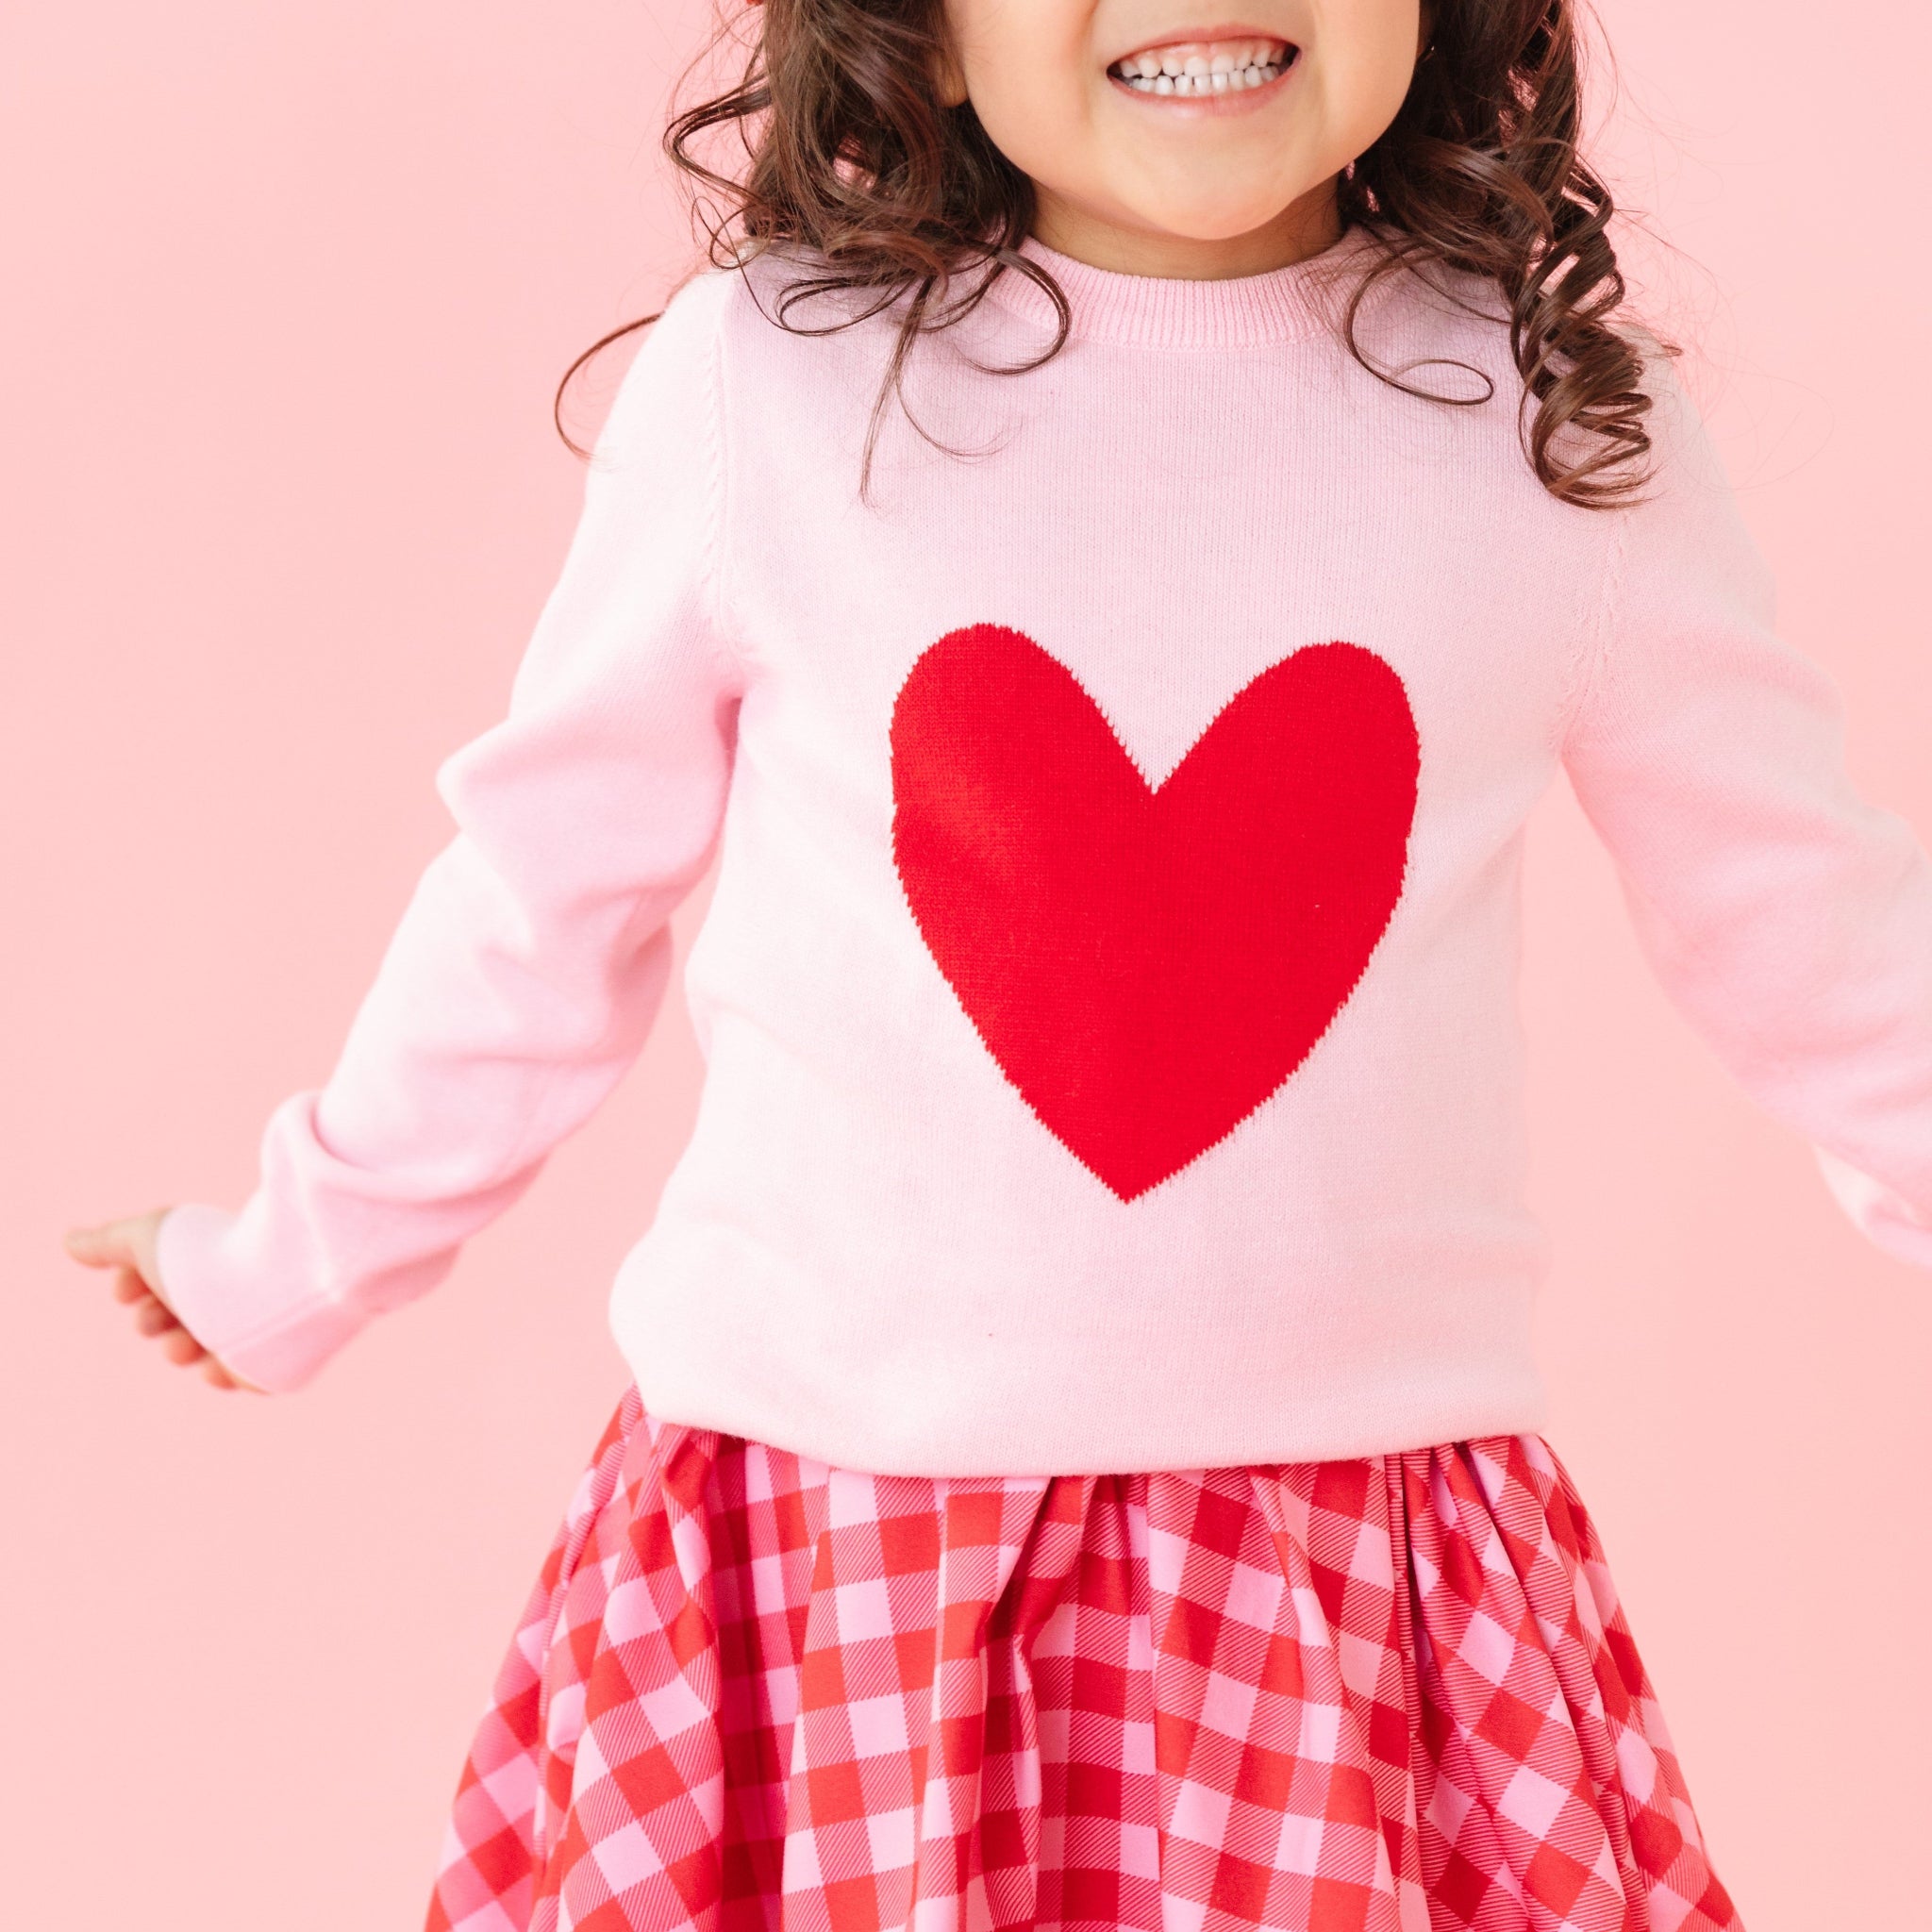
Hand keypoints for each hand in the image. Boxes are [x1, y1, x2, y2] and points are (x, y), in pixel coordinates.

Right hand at [64, 1210, 268, 1392]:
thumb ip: (107, 1242)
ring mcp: (242, 1323)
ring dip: (178, 1349)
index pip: (151, 1280)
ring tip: (187, 1343)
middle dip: (150, 1320)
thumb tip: (70, 1241)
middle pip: (166, 1320)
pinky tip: (217, 1363)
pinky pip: (233, 1375)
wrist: (273, 1284)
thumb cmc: (206, 1255)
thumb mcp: (146, 1238)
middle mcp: (218, 1289)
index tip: (125, 1289)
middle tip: (155, 1317)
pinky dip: (220, 1372)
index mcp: (192, 1260)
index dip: (130, 1288)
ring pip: (194, 1350)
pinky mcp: (266, 1357)